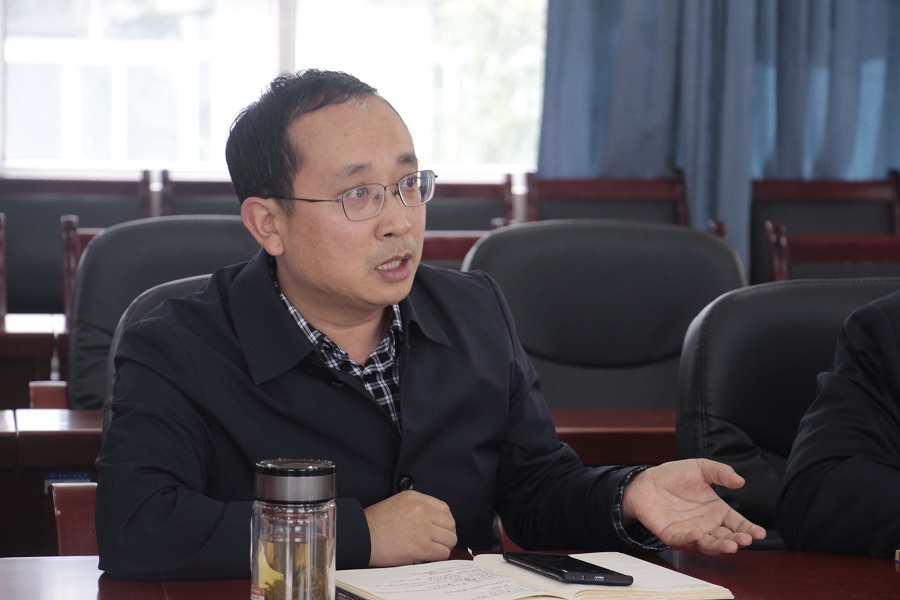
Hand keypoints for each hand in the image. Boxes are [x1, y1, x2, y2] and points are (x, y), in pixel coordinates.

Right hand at [365, 490, 456, 566]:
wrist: (360, 536)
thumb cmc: (374, 524)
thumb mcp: (397, 504)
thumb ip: (416, 508)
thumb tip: (433, 522)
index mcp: (415, 498)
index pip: (444, 509)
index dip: (444, 522)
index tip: (440, 530)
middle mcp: (421, 510)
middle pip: (450, 524)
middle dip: (446, 535)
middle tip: (437, 542)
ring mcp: (423, 528)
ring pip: (449, 539)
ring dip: (443, 547)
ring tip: (431, 550)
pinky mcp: (421, 546)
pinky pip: (442, 553)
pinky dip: (438, 557)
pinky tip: (428, 557)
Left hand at [621, 459, 766, 554]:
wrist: (646, 481)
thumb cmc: (674, 476)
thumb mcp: (700, 468)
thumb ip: (720, 473)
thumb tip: (740, 480)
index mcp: (717, 510)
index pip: (737, 523)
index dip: (749, 529)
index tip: (759, 533)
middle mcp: (706, 524)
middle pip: (726, 537)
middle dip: (737, 540)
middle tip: (745, 540)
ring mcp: (690, 531)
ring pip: (708, 544)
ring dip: (720, 546)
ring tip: (730, 546)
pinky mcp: (672, 535)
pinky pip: (683, 541)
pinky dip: (691, 540)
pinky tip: (699, 535)